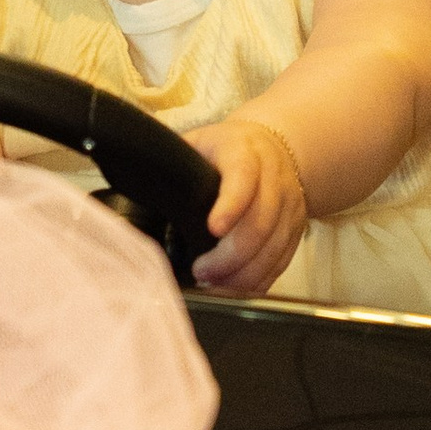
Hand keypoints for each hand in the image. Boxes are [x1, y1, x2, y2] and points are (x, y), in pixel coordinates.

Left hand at [189, 117, 306, 293]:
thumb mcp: (198, 142)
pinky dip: (258, 280)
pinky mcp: (295, 230)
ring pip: (273, 248)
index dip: (231, 205)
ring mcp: (289, 206)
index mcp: (244, 152)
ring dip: (242, 274)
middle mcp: (274, 178)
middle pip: (260, 223)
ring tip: (213, 283)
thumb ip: (173, 161)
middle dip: (230, 255)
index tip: (212, 229)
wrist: (274, 147)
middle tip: (200, 271)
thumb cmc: (224, 150)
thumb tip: (135, 182)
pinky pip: (281, 262)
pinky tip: (233, 287)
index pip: (243, 177)